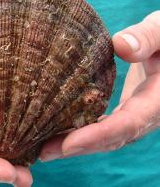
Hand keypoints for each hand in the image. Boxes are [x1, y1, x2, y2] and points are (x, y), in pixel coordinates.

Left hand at [40, 11, 159, 160]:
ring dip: (76, 143)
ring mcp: (137, 114)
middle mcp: (148, 114)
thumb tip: (121, 47)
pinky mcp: (126, 109)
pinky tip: (58, 131)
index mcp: (159, 99)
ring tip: (43, 147)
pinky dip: (82, 131)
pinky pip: (105, 125)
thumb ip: (148, 38)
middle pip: (113, 138)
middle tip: (44, 153)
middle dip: (78, 147)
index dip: (99, 135)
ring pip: (107, 136)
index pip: (129, 123)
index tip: (68, 144)